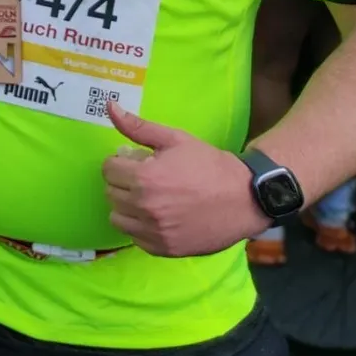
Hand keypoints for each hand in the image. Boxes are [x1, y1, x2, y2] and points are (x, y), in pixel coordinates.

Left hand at [101, 100, 267, 256]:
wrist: (246, 198)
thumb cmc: (209, 165)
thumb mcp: (175, 139)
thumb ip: (138, 127)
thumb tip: (109, 106)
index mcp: (144, 178)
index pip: (108, 169)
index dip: (121, 162)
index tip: (136, 162)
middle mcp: (145, 207)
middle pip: (111, 193)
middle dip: (123, 182)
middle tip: (145, 179)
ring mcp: (154, 231)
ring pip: (117, 217)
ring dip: (127, 207)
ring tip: (148, 198)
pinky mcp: (164, 249)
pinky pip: (135, 238)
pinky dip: (141, 227)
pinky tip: (158, 217)